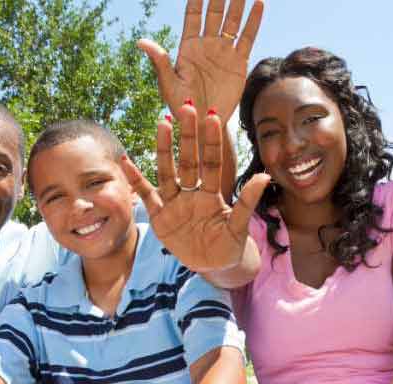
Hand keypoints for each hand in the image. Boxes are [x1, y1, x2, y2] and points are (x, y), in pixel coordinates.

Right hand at [121, 103, 269, 271]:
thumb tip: (265, 177)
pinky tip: (127, 161)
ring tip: (162, 122)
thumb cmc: (229, 245)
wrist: (213, 267)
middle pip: (189, 160)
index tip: (213, 116)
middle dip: (188, 135)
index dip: (211, 141)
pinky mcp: (160, 217)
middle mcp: (193, 193)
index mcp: (212, 194)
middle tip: (186, 107)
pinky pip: (147, 195)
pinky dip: (136, 179)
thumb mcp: (239, 226)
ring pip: (168, 171)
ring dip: (164, 148)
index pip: (212, 163)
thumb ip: (247, 202)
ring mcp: (175, 203)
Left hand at [138, 0, 262, 119]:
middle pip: (214, 12)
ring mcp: (223, 51)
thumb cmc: (182, 107)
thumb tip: (141, 41)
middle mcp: (207, 44)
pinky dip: (253, 21)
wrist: (205, 124)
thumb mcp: (169, 85)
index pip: (193, 15)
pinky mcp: (238, 62)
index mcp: (188, 47)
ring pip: (232, 21)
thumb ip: (160, 62)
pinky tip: (259, 4)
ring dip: (237, 3)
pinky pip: (247, 37)